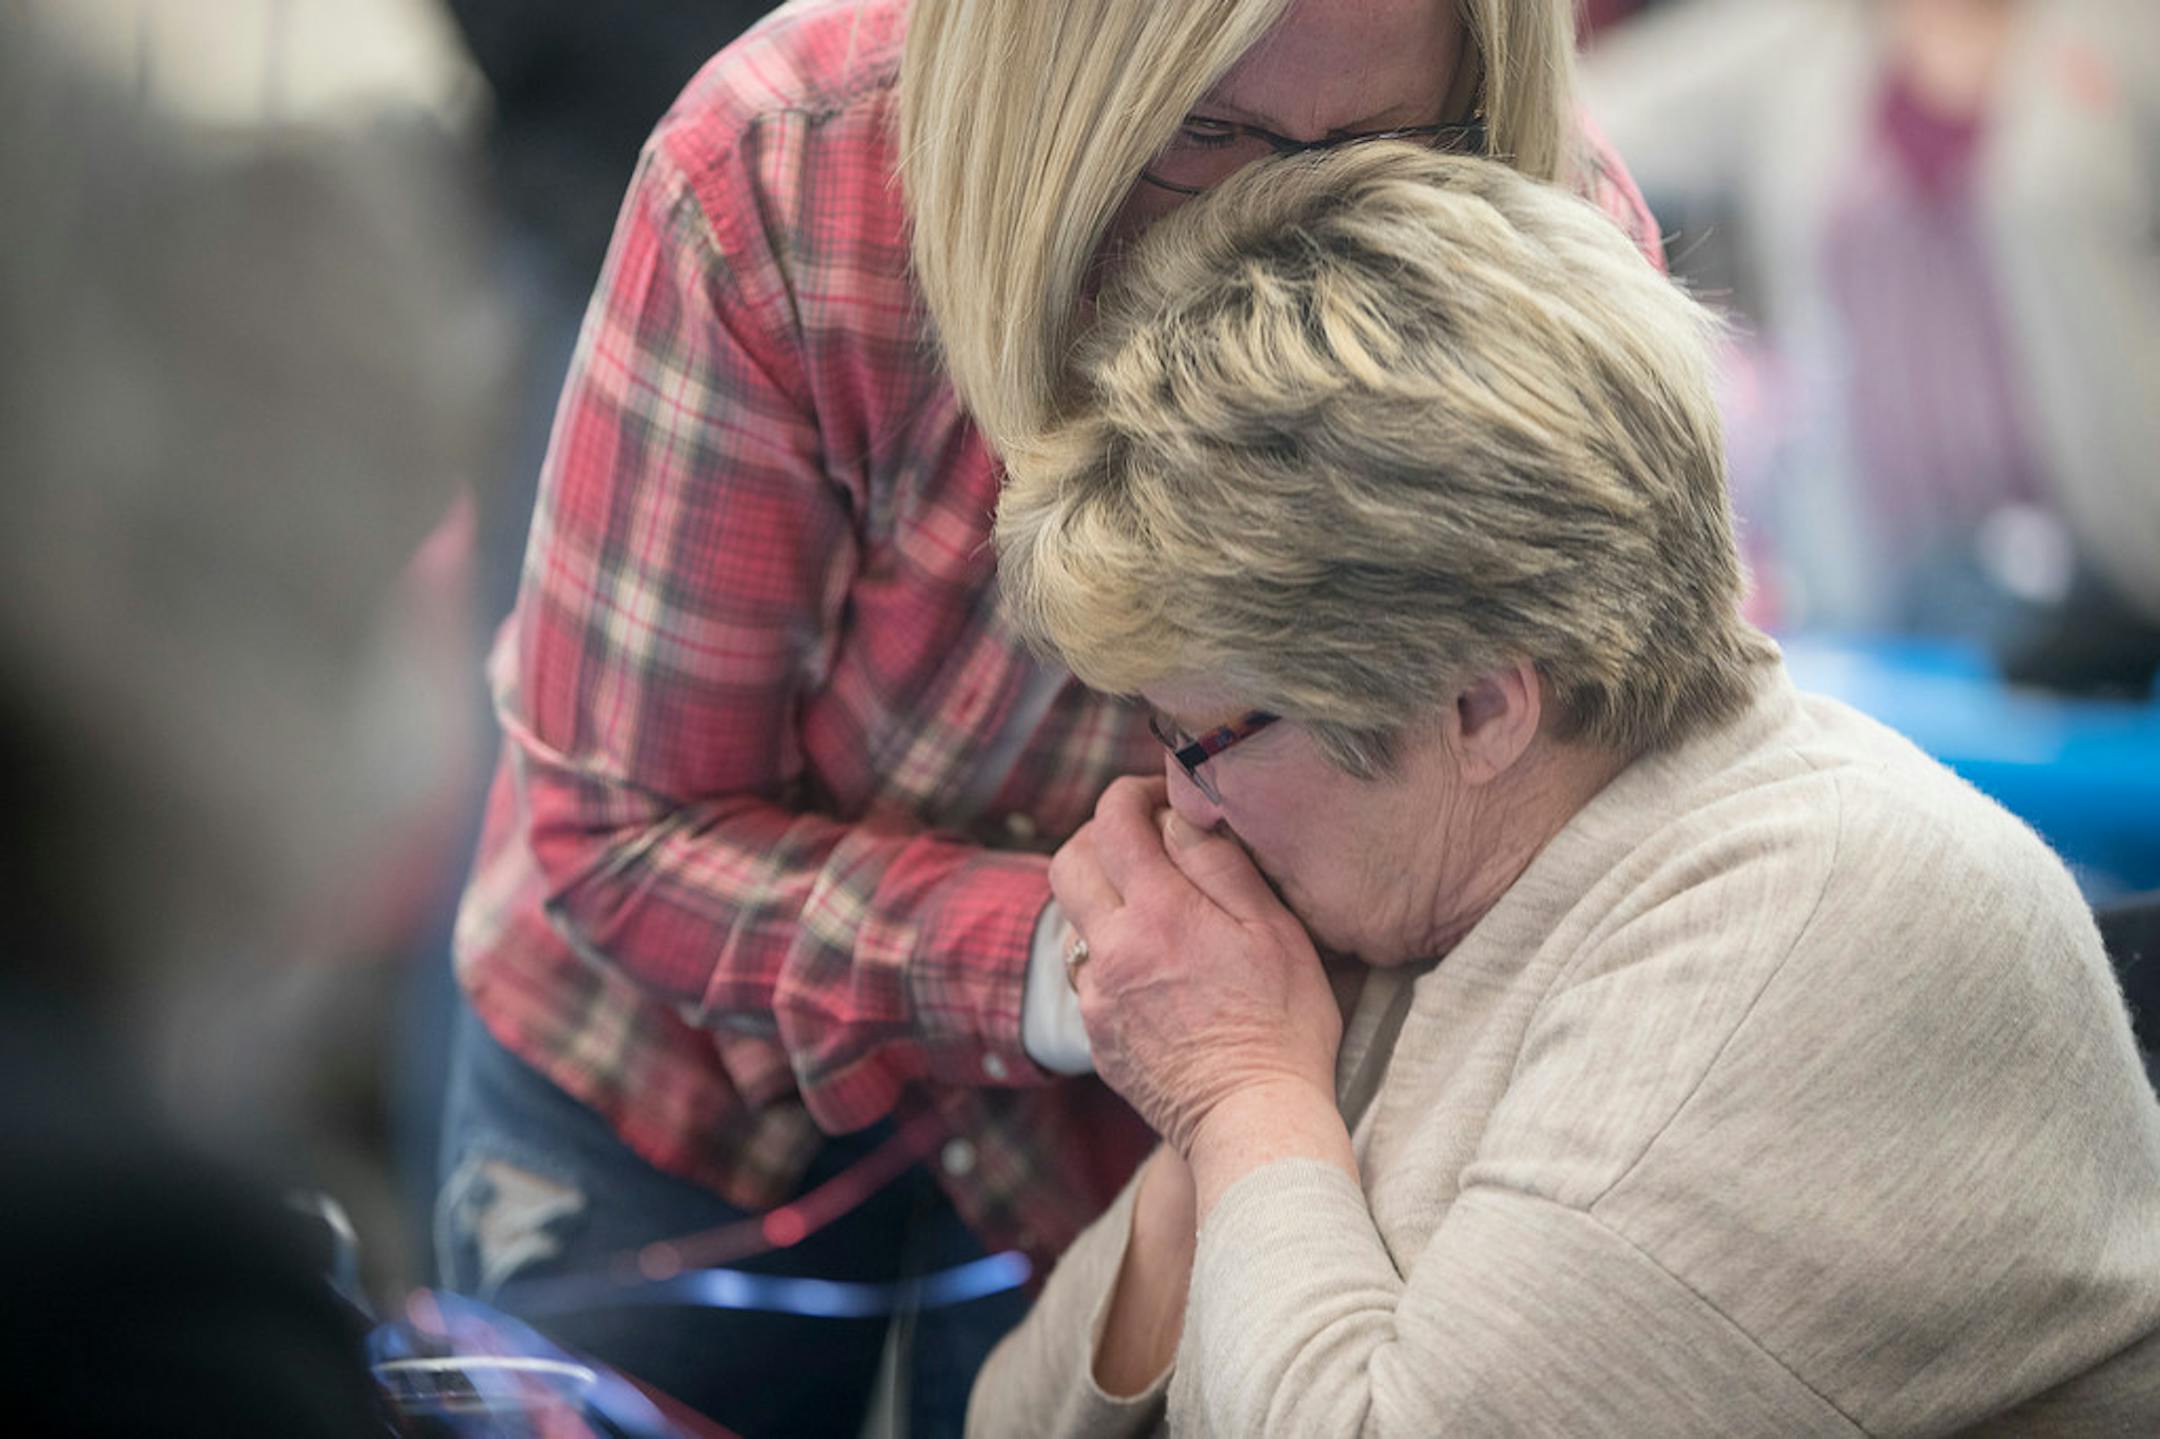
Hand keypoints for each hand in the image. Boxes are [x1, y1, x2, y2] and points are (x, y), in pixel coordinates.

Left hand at [1049, 775, 1341, 1154]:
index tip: (1163, 797)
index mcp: (1158, 913)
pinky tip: (1157, 970)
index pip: (1113, 820)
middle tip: (1144, 839)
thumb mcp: (1275, 931)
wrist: (1254, 1121)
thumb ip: (1221, 866)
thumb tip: (1181, 815)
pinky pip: (1089, 974)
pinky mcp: (1098, 1036)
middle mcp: (1113, 949)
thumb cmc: (1283, 1026)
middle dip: (1099, 835)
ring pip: (1074, 919)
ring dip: (1104, 898)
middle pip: (1068, 861)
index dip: (1133, 793)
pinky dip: (1113, 954)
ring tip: (1156, 908)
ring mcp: (1098, 996)